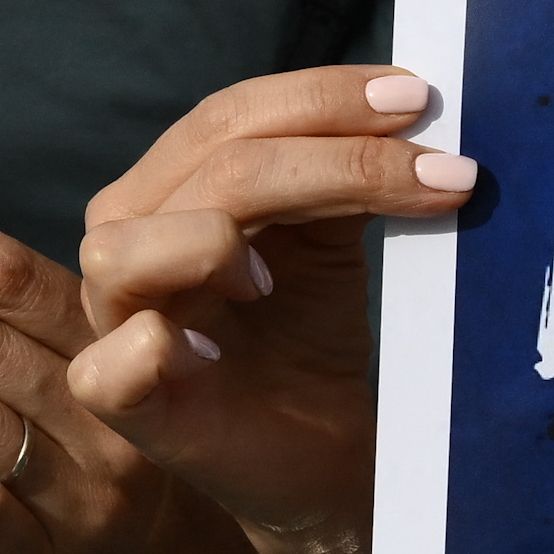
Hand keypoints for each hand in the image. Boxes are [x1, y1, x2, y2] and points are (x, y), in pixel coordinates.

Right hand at [67, 67, 477, 553]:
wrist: (322, 454)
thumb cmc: (312, 338)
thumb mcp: (330, 237)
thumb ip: (339, 169)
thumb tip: (404, 104)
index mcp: (170, 189)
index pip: (227, 116)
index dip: (320, 98)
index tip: (418, 100)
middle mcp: (127, 242)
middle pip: (207, 168)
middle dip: (332, 160)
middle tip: (440, 173)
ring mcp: (114, 322)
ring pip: (130, 246)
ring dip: (216, 241)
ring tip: (285, 277)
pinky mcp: (124, 402)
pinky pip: (113, 363)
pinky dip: (155, 345)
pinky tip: (212, 349)